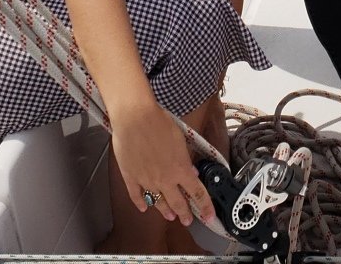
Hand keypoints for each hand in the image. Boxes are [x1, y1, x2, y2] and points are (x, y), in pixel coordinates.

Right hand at [113, 104, 213, 227]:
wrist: (135, 119)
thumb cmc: (159, 123)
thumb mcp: (180, 139)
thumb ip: (185, 158)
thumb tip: (190, 171)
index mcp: (180, 169)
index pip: (197, 193)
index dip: (205, 207)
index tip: (209, 216)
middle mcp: (164, 179)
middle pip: (177, 202)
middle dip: (185, 214)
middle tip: (187, 220)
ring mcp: (146, 181)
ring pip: (158, 202)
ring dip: (165, 210)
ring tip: (170, 215)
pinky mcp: (131, 178)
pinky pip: (137, 196)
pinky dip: (141, 204)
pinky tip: (144, 208)